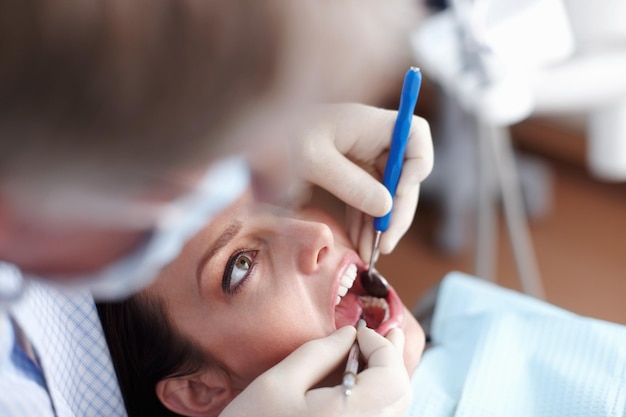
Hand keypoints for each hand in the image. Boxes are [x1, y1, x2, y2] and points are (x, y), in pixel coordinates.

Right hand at [219, 326, 411, 416]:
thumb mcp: (278, 382)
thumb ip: (318, 353)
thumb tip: (350, 333)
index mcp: (349, 416)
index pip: (392, 376)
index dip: (382, 346)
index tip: (360, 330)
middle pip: (400, 393)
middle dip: (392, 357)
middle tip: (387, 331)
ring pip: (394, 408)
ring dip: (389, 375)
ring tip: (379, 349)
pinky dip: (378, 394)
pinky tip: (364, 378)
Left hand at [294, 103, 432, 262]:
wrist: (252, 138)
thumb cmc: (280, 139)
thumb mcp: (313, 162)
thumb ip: (349, 184)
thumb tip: (385, 208)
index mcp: (367, 124)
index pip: (415, 134)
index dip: (417, 164)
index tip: (400, 194)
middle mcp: (370, 139)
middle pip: (405, 173)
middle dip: (399, 209)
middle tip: (386, 243)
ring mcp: (361, 157)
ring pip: (387, 192)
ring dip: (382, 223)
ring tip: (369, 252)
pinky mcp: (349, 174)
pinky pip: (367, 199)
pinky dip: (366, 222)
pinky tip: (360, 243)